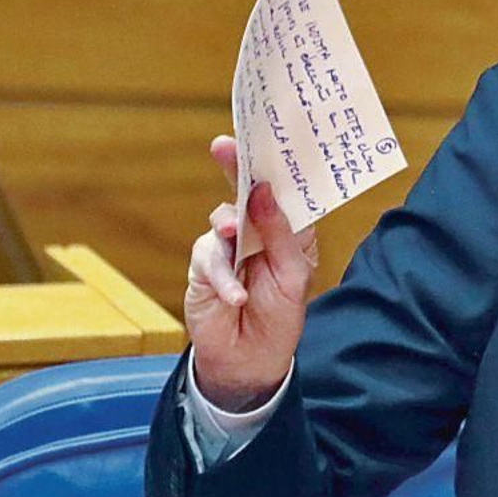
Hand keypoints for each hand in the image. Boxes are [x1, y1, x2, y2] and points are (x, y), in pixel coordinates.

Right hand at [184, 135, 317, 411]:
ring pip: (223, 219)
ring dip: (230, 228)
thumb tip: (261, 191)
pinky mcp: (204, 264)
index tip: (273, 137)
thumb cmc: (280, 314)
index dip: (278, 166)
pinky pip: (208, 256)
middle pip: (246, 192)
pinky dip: (222, 276)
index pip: (283, 191)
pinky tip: (234, 295)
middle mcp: (257, 231)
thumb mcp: (293, 275)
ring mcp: (229, 245)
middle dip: (236, 167)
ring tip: (235, 236)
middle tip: (225, 146)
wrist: (250, 359)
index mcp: (287, 229)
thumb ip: (280, 233)